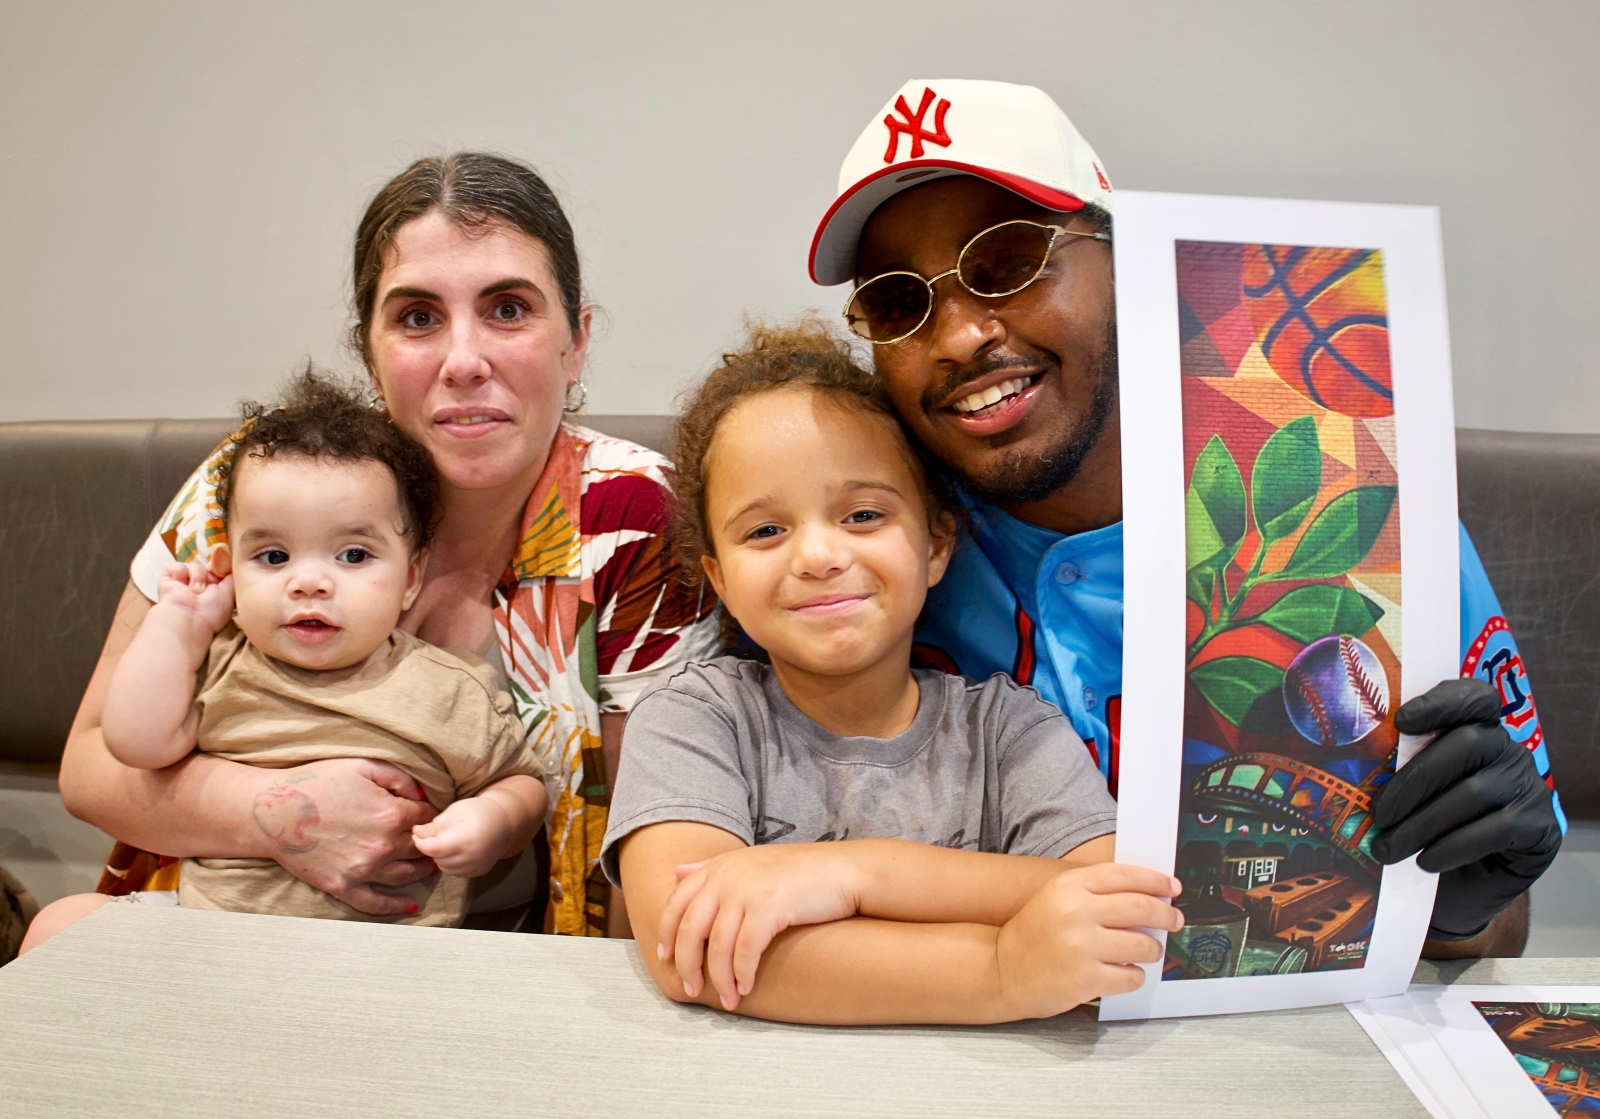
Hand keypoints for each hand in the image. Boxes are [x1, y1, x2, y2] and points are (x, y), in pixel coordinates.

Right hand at [155, 561, 233, 637]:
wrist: (188, 620)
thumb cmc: (212, 612)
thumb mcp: (230, 591)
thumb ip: (230, 572)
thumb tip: (226, 553)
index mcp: (214, 590)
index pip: (220, 570)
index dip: (223, 569)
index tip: (224, 573)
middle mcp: (200, 585)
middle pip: (209, 565)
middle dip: (212, 571)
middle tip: (212, 583)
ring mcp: (184, 582)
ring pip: (196, 566)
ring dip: (198, 577)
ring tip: (196, 591)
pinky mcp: (168, 578)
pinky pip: (178, 566)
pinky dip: (182, 573)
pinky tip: (183, 586)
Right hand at [257, 758, 438, 915]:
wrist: (271, 811)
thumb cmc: (315, 782)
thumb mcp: (363, 766)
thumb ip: (400, 778)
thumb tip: (422, 798)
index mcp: (391, 814)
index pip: (428, 818)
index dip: (431, 814)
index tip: (428, 815)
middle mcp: (383, 845)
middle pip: (422, 848)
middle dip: (430, 842)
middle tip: (434, 840)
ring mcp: (364, 869)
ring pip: (408, 875)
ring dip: (423, 870)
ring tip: (429, 864)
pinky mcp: (343, 886)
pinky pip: (377, 903)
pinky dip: (397, 905)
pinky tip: (411, 904)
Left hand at [413, 796, 515, 878]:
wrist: (504, 822)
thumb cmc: (478, 811)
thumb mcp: (455, 812)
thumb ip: (434, 825)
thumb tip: (415, 833)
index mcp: (467, 839)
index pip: (434, 848)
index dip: (421, 842)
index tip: (417, 833)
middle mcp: (473, 857)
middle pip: (437, 858)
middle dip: (431, 847)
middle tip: (433, 834)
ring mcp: (476, 867)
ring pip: (443, 867)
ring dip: (439, 856)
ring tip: (447, 840)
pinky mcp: (477, 873)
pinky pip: (454, 871)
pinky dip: (449, 862)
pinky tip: (456, 849)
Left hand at [659, 843, 865, 1009]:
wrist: (844, 870)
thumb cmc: (800, 871)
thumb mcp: (750, 862)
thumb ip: (712, 868)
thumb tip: (676, 871)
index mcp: (719, 866)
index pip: (677, 902)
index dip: (667, 934)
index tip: (666, 960)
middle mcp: (727, 876)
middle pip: (690, 928)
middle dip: (688, 963)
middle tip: (693, 989)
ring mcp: (747, 890)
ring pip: (717, 945)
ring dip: (719, 978)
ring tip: (727, 999)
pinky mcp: (769, 907)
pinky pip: (745, 951)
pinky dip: (742, 973)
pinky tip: (746, 988)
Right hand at [994, 863, 1182, 1019]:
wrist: (1002, 969)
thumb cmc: (1035, 933)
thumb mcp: (1058, 898)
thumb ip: (1097, 892)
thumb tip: (1150, 895)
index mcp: (1069, 886)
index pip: (1125, 875)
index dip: (1155, 880)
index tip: (1172, 887)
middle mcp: (1075, 912)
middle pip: (1141, 906)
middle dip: (1165, 914)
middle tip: (1174, 919)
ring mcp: (1081, 947)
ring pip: (1142, 945)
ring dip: (1152, 949)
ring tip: (1146, 951)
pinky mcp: (1086, 979)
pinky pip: (1131, 976)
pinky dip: (1135, 975)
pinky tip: (1125, 972)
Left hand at [1371, 679, 1562, 938]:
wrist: (1465, 887)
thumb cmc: (1429, 832)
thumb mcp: (1413, 797)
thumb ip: (1399, 771)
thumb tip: (1356, 770)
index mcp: (1478, 731)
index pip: (1474, 698)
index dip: (1442, 702)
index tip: (1401, 721)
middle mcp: (1509, 751)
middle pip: (1467, 744)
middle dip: (1413, 780)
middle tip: (1378, 815)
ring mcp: (1529, 787)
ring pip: (1474, 792)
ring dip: (1422, 823)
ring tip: (1388, 848)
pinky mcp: (1542, 826)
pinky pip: (1497, 829)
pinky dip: (1454, 846)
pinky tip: (1426, 861)